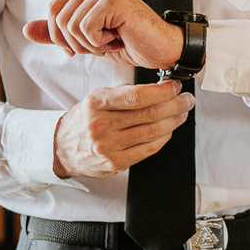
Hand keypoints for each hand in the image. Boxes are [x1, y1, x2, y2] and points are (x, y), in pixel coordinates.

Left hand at [23, 0, 184, 69]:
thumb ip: (57, 34)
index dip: (61, 37)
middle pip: (58, 19)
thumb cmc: (127, 42)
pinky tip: (119, 37)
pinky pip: (85, 29)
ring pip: (71, 26)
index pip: (53, 11)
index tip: (84, 46)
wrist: (161, 49)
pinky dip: (100, 43)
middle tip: (102, 43)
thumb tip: (25, 30)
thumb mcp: (85, 40)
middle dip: (76, 43)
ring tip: (112, 39)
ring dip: (90, 45)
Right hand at [51, 79, 194, 177]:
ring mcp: (109, 146)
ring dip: (173, 121)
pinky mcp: (116, 163)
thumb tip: (158, 88)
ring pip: (152, 132)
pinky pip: (148, 149)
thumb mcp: (97, 98)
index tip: (176, 86)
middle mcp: (101, 125)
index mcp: (97, 103)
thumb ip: (124, 93)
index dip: (162, 91)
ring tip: (182, 113)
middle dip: (175, 105)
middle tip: (187, 100)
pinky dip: (163, 138)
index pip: (137, 96)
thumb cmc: (85, 119)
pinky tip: (169, 130)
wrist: (63, 148)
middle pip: (149, 114)